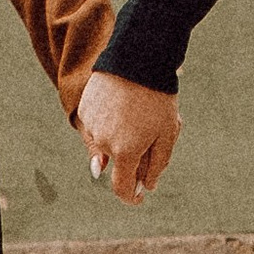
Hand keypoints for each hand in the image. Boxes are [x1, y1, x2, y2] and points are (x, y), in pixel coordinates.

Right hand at [76, 67, 179, 204]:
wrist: (138, 56)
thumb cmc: (157, 96)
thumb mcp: (167, 133)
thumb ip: (156, 165)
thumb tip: (147, 187)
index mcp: (125, 151)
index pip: (122, 188)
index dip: (132, 197)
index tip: (140, 197)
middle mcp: (103, 142)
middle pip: (118, 162)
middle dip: (134, 155)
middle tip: (153, 131)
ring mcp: (92, 124)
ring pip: (107, 144)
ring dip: (121, 138)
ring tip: (139, 113)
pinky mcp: (86, 108)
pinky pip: (98, 126)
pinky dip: (109, 123)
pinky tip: (124, 104)